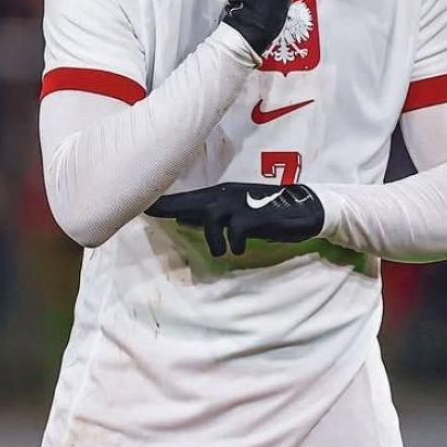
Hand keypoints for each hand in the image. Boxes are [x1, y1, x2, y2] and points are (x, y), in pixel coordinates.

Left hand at [147, 183, 324, 257]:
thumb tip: (182, 218)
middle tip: (148, 212)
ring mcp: (241, 204)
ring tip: (221, 251)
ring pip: (212, 216)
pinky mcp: (256, 216)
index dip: (164, 202)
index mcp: (220, 195)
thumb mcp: (235, 213)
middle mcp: (226, 195)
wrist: (303, 209)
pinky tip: (240, 249)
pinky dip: (235, 242)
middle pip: (191, 201)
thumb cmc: (267, 212)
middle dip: (169, 207)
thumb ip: (209, 216)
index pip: (186, 197)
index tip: (143, 207)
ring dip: (213, 237)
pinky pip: (237, 230)